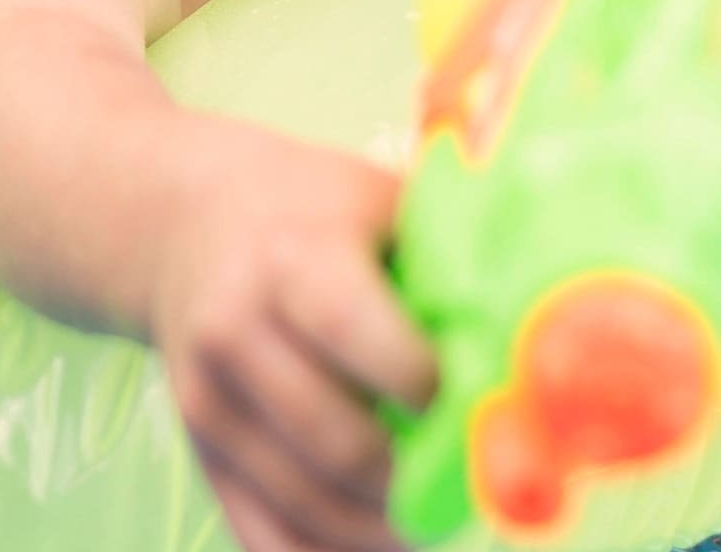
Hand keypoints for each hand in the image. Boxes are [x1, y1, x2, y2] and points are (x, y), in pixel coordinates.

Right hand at [146, 120, 440, 551]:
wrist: (183, 224)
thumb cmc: (310, 213)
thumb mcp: (376, 202)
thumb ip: (448, 259)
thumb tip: (536, 346)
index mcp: (290, 259)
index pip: (356, 334)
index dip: (425, 384)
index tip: (477, 401)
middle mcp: (235, 332)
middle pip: (337, 442)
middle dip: (419, 481)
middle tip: (476, 485)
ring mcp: (207, 401)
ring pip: (307, 504)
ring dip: (386, 533)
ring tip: (439, 521)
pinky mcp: (200, 453)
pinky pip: (264, 537)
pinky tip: (382, 543)